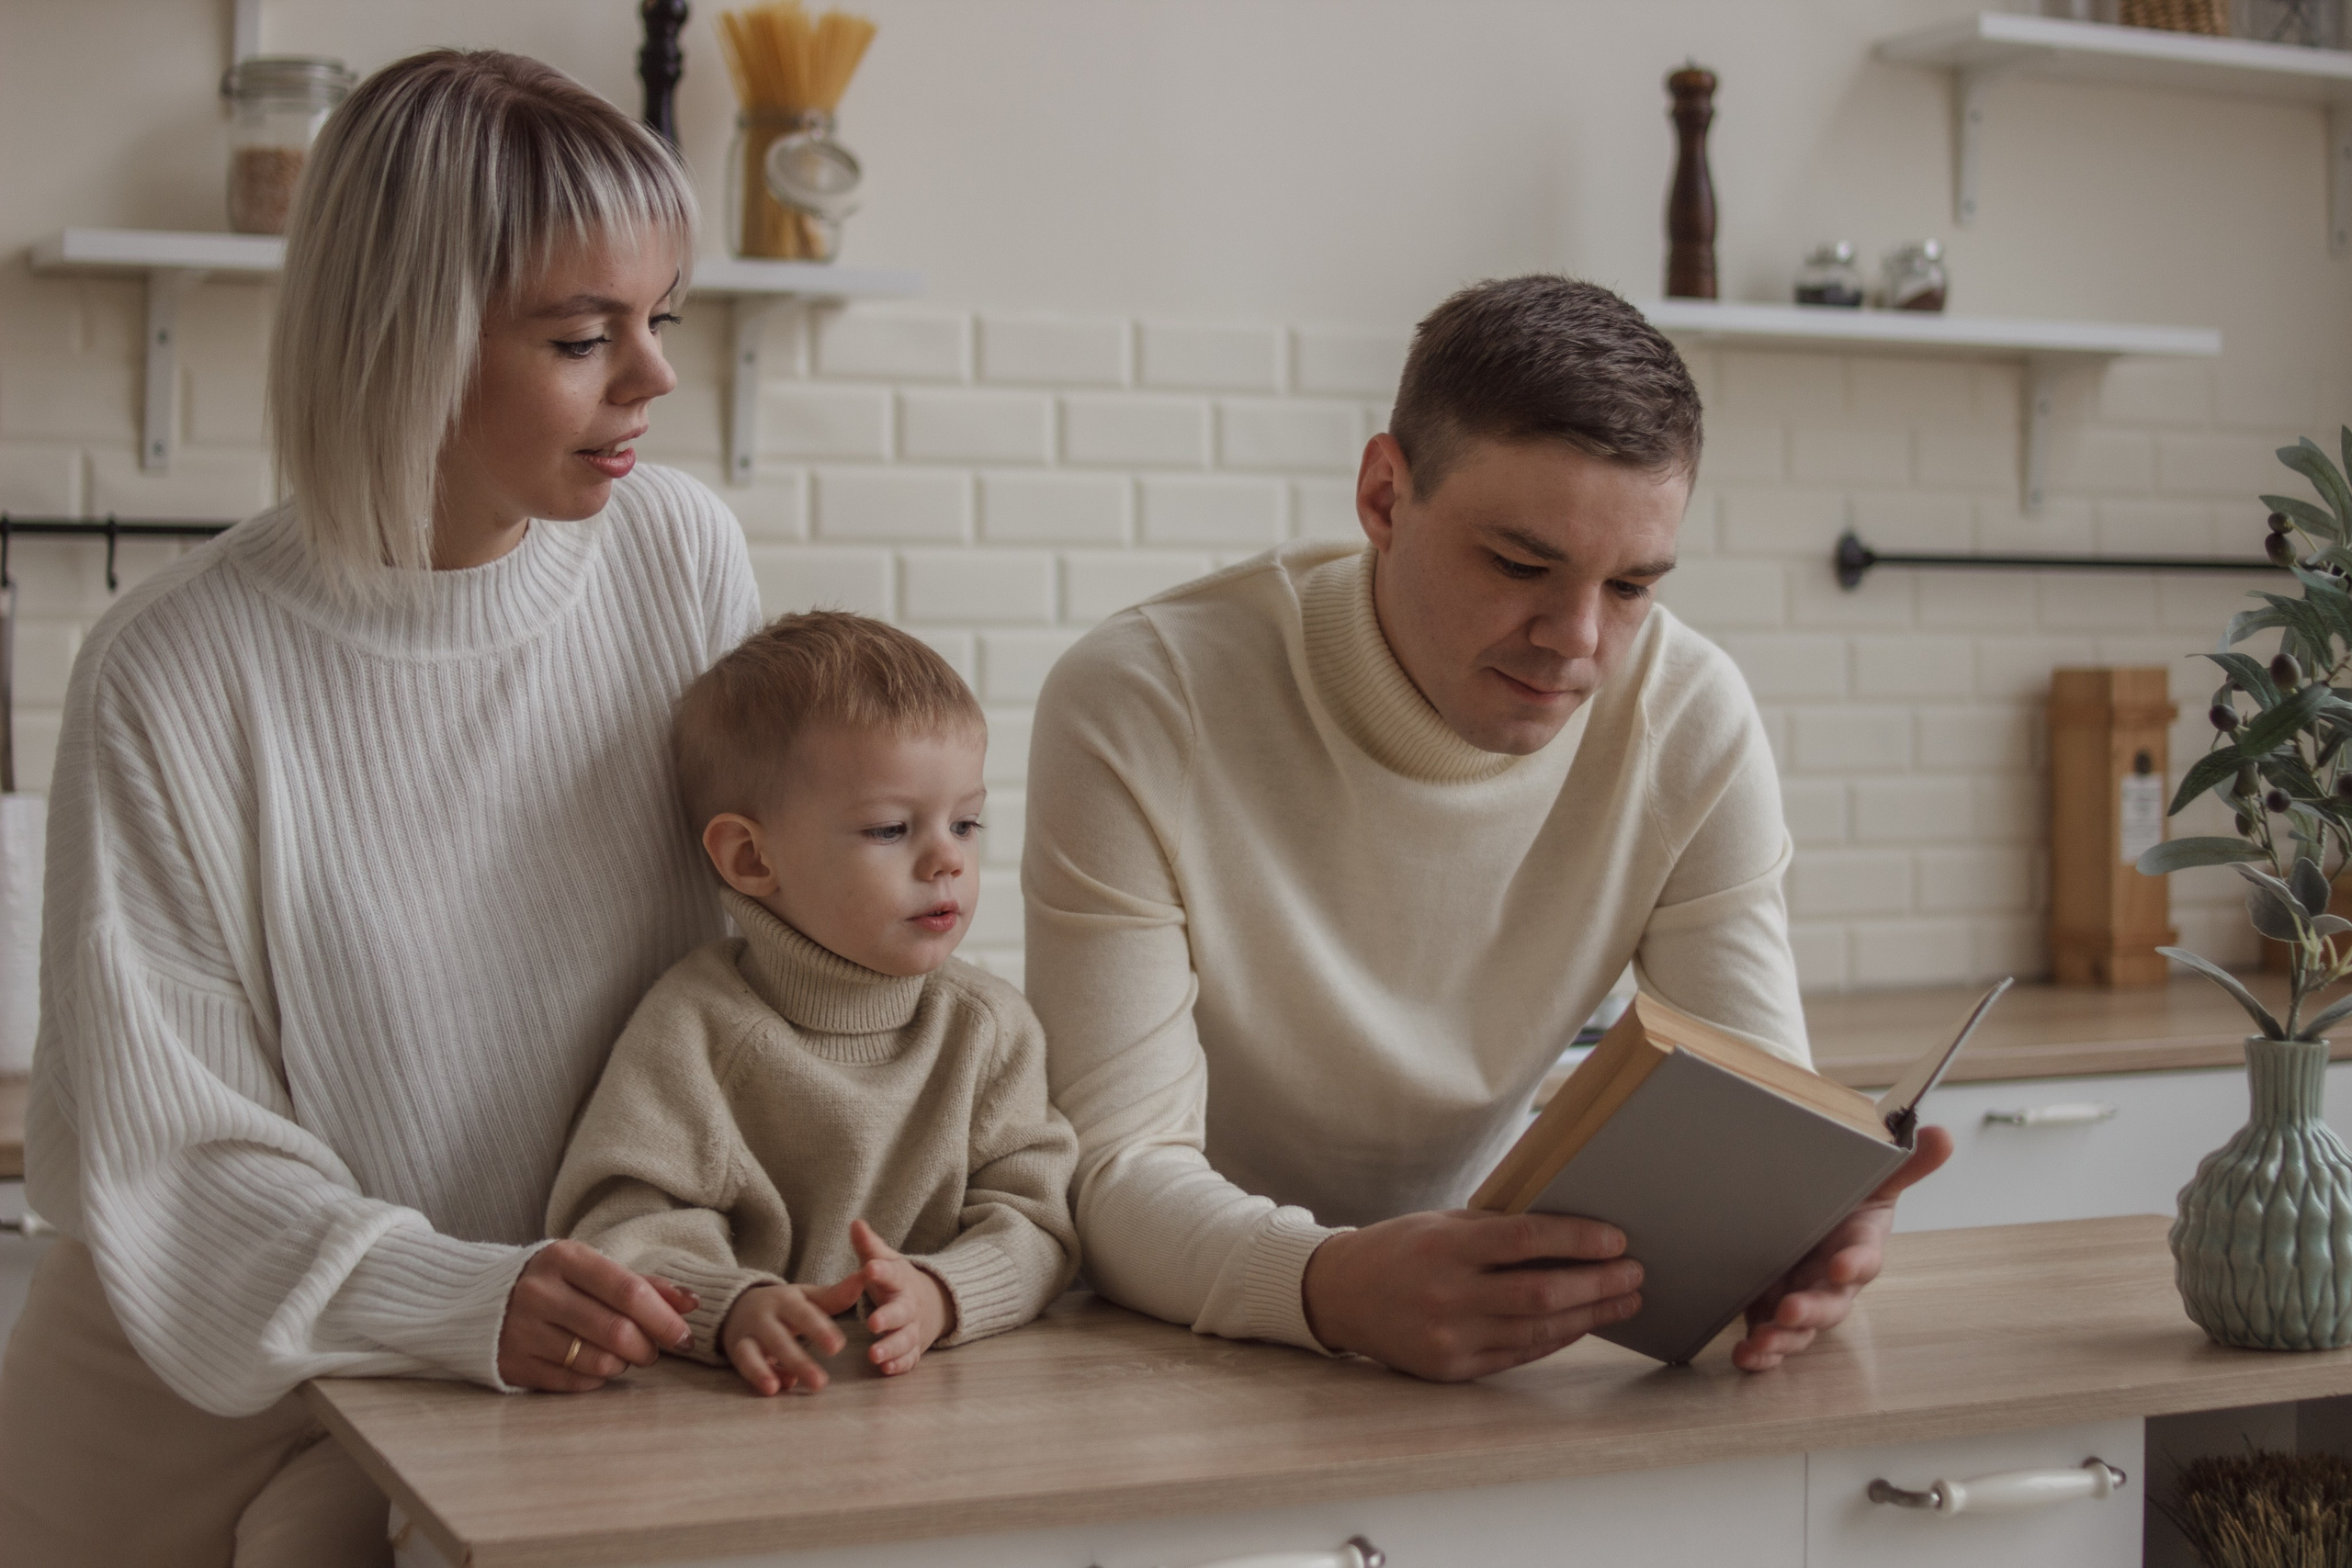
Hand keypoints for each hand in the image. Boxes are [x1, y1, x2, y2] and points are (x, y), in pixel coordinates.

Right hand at [498, 1240, 699, 1392]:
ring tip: (624, 1355)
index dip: (663, 1317)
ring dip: (624, 1364)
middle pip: (616, 1330)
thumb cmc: (555, 1283)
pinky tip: (597, 1365)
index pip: (627, 1290)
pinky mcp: (514, 1363)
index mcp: (564, 1259)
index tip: (684, 1335)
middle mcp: (540, 1293)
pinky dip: (597, 1378)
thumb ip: (643, 1284)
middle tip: (655, 1350)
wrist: (477, 1302)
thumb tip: (692, 1303)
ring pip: (598, 1361)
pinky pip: (574, 1382)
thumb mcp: (592, 1270)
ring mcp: (523, 1330)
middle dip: (648, 1347)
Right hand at [722, 1273, 865, 1395]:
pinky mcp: (737, 1350)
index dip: (819, 1330)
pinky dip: (758, 1376)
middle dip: (799, 1360)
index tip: (838, 1347)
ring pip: (755, 1353)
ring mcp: (749, 1334)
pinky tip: (774, 1389)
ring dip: (770, 1372)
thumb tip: (865, 1276)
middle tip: (821, 1383)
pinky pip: (744, 1364)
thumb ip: (836, 1294)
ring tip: (792, 1387)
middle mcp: (765, 1316)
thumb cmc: (784, 1305)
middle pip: (780, 1339)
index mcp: (786, 1301)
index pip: (804, 1315)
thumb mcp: (807, 1297)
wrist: (738, 1303)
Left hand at [847, 1219, 953, 1375]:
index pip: (892, 1274)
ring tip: (874, 1355)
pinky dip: (899, 1365)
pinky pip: (908, 1359)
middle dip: (888, 1318)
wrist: (933, 1303)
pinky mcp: (913, 1349)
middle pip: (901, 1312)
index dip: (881, 1271)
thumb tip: (855, 1222)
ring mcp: (913, 1329)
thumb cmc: (897, 1282)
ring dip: (891, 1348)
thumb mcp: (886, 1261)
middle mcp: (909, 1306)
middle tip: (872, 1322)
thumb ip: (869, 1246)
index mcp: (900, 1281)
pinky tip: (885, 1369)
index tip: (869, 1268)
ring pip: (905, 1340)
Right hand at [1300, 1209, 1643, 1381]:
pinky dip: (1556, 1338)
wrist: (1340, 1295)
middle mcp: (1446, 1296)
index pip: (1525, 1241)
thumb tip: (1570, 1232)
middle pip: (1540, 1293)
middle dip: (1597, 1283)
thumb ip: (1497, 1230)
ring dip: (1589, 1314)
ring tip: (1624, 1299)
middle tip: (1635, 1272)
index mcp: (1443, 1248)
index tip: (1616, 1238)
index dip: (1577, 1239)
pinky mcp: (1452, 1369)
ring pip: (1536, 1330)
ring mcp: (1449, 1338)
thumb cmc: (1399, 1249)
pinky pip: (1518, 1355)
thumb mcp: (1441, 1224)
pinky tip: (1583, 1322)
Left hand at [1732, 1124, 1954, 1371]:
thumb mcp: (1875, 1177)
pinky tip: (1746, 1356)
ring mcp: (1804, 1296)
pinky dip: (1760, 1351)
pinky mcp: (1772, 1307)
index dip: (1856, 1262)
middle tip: (1790, 1310)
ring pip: (1800, 1328)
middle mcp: (1834, 1279)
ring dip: (1782, 1338)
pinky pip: (1770, 1335)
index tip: (1842, 1265)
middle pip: (1831, 1303)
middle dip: (1812, 1310)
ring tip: (1760, 1343)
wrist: (1818, 1208)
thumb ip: (1906, 1162)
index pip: (1865, 1256)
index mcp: (1859, 1244)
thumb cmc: (1849, 1198)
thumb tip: (1942, 1136)